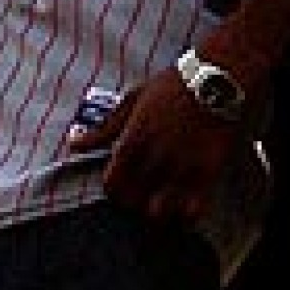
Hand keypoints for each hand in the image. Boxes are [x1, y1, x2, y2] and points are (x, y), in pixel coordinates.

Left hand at [65, 67, 240, 222]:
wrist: (216, 76)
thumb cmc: (172, 86)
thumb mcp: (133, 100)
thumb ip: (104, 128)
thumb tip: (73, 145)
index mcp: (134, 139)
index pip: (112, 186)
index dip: (116, 190)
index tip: (125, 184)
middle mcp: (155, 156)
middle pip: (133, 202)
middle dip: (135, 201)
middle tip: (145, 192)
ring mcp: (181, 165)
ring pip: (160, 211)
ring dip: (160, 209)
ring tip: (166, 198)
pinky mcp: (207, 170)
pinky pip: (192, 210)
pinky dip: (186, 214)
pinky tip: (187, 202)